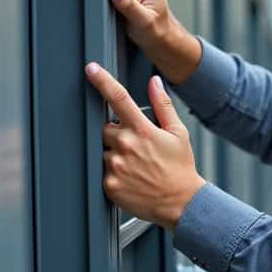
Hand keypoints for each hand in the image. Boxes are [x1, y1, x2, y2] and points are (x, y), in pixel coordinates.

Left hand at [85, 62, 206, 227]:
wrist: (180, 203)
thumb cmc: (180, 169)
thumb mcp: (178, 133)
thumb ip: (162, 105)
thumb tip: (154, 82)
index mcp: (142, 129)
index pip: (118, 97)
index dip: (102, 80)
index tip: (91, 69)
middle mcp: (125, 145)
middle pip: (105, 128)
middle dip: (115, 133)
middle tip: (134, 146)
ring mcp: (115, 165)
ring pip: (102, 151)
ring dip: (113, 154)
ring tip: (135, 166)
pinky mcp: (109, 184)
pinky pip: (102, 172)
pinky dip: (112, 173)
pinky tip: (130, 178)